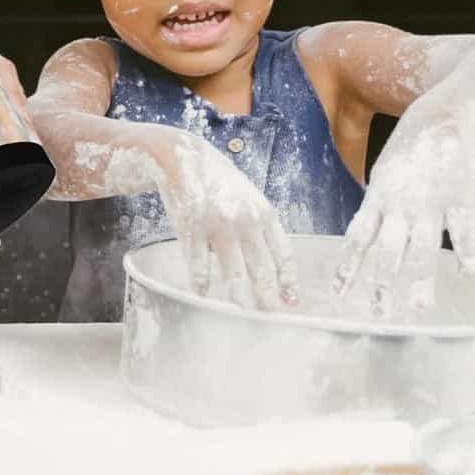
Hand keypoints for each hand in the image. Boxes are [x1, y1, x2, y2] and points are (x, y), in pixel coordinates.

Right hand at [153, 135, 297, 309]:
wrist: (183, 157)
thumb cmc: (216, 182)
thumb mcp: (247, 199)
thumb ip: (257, 227)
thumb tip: (265, 263)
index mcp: (264, 214)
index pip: (283, 254)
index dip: (288, 280)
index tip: (291, 301)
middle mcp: (246, 222)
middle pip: (261, 268)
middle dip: (267, 296)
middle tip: (270, 317)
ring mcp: (219, 226)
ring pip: (233, 271)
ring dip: (239, 297)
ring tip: (243, 315)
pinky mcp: (192, 229)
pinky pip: (199, 263)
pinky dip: (201, 281)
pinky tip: (202, 294)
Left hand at [335, 121, 474, 316]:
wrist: (439, 121)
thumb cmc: (406, 156)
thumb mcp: (381, 181)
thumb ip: (375, 213)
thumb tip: (359, 246)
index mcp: (378, 201)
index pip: (357, 240)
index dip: (347, 268)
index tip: (338, 294)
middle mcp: (401, 207)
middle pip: (387, 253)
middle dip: (381, 285)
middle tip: (377, 313)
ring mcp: (431, 205)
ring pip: (423, 250)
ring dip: (420, 281)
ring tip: (419, 307)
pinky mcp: (461, 200)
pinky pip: (463, 234)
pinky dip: (465, 255)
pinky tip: (464, 275)